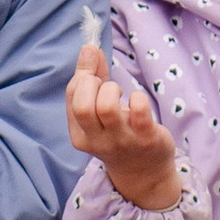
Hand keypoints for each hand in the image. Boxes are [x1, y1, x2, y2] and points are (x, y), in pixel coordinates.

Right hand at [67, 15, 181, 211]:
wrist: (144, 172)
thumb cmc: (118, 132)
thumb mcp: (98, 111)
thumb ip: (93, 78)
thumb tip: (89, 47)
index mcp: (80, 134)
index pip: (73, 96)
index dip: (83, 72)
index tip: (94, 61)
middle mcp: (97, 141)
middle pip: (83, 105)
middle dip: (92, 83)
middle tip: (104, 85)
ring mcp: (122, 141)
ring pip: (107, 107)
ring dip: (114, 90)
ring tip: (120, 94)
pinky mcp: (146, 138)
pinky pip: (139, 110)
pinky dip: (138, 98)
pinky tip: (138, 102)